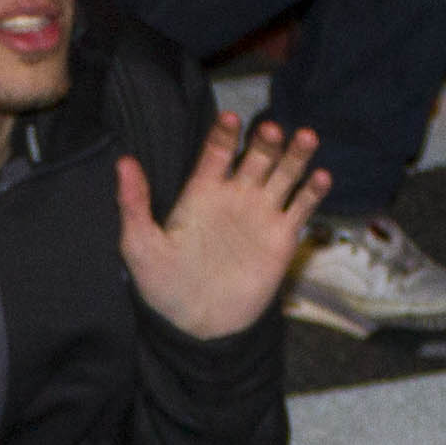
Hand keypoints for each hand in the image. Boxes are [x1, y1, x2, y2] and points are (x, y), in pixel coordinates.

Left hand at [117, 112, 328, 337]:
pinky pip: (302, 207)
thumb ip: (134, 204)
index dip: (223, 134)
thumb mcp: (140, 246)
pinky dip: (314, 191)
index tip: (230, 119)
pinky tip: (322, 177)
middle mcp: (235, 196)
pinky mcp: (282, 238)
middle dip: (265, 141)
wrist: (198, 325)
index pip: (216, 151)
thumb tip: (123, 162)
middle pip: (257, 156)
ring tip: (306, 137)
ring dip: (297, 154)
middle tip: (269, 130)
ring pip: (285, 174)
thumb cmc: (164, 286)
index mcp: (202, 191)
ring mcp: (261, 214)